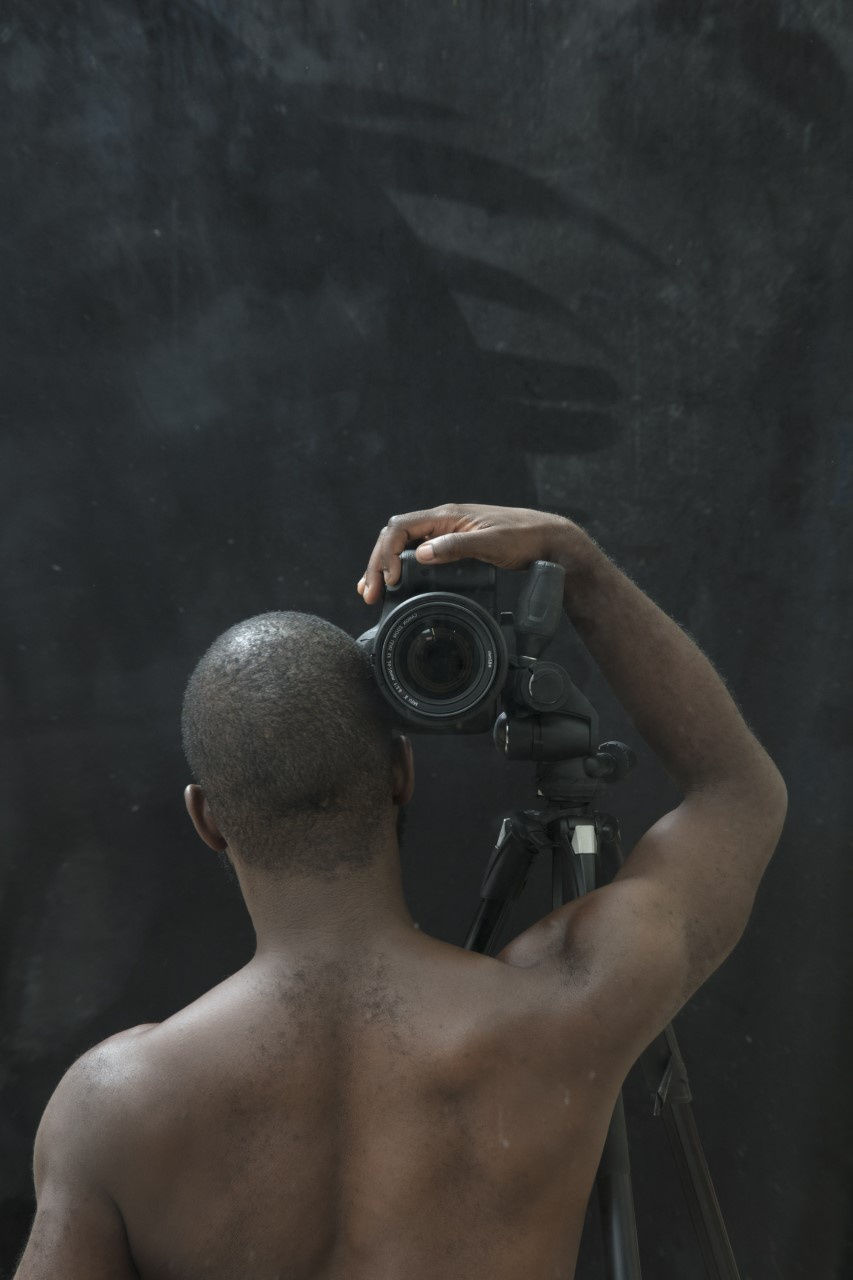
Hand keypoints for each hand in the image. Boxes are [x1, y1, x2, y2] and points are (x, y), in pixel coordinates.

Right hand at [356, 502, 583, 604]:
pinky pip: (417, 553)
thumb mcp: (490, 543)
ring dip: (383, 567)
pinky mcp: (453, 544)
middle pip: (394, 538)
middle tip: (370, 594)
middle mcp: (442, 521)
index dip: (387, 554)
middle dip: (377, 565)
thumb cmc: (523, 537)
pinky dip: (400, 568)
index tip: (389, 581)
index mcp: (447, 516)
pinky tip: (394, 584)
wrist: (548, 538)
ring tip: (370, 592)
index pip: (400, 528)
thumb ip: (456, 546)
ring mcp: (446, 532)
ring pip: (403, 546)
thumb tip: (421, 554)